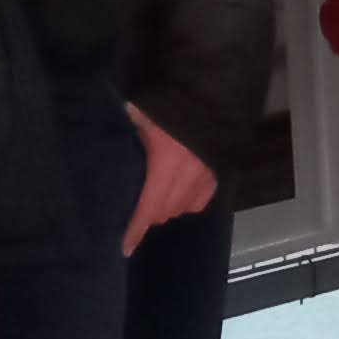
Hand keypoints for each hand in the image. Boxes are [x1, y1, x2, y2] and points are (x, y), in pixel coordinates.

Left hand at [120, 104, 216, 256]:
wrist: (219, 91)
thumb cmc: (177, 101)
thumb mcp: (146, 112)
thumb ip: (132, 126)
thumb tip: (117, 127)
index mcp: (165, 163)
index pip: (147, 207)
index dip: (135, 229)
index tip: (125, 248)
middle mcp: (187, 176)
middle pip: (164, 211)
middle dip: (149, 217)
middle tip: (136, 214)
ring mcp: (207, 175)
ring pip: (183, 208)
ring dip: (168, 209)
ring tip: (157, 202)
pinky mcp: (220, 170)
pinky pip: (202, 199)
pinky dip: (189, 203)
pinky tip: (182, 196)